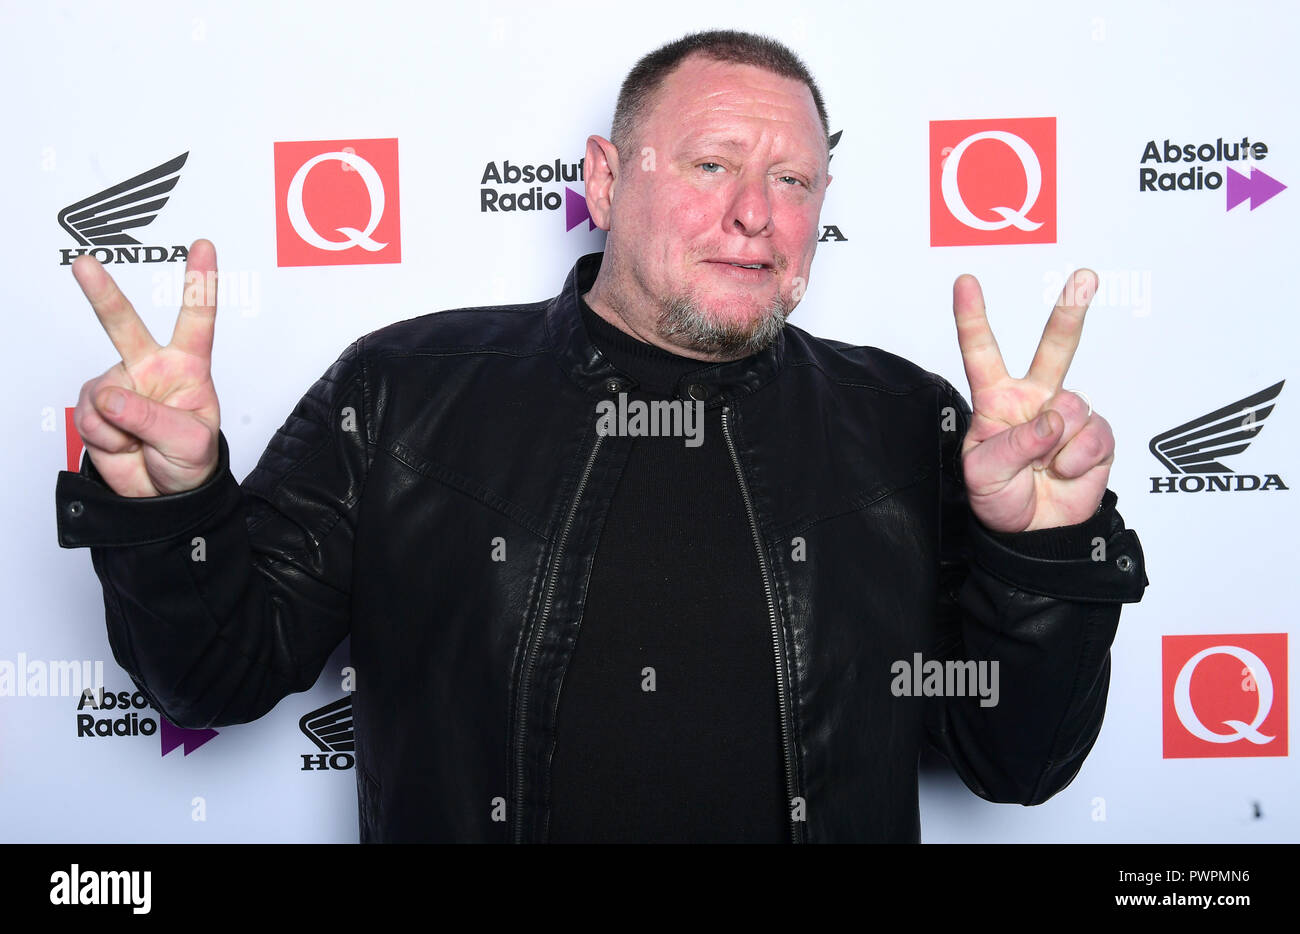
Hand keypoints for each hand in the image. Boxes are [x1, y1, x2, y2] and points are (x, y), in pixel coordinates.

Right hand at [71, 239, 221, 497]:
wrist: (164, 496)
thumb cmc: (191, 461)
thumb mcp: (189, 441)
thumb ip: (151, 416)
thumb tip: (109, 395)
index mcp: (188, 367)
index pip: (197, 319)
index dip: (200, 283)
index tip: (204, 247)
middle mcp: (151, 368)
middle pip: (124, 325)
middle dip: (101, 294)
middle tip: (84, 265)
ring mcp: (121, 385)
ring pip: (103, 390)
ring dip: (118, 422)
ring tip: (140, 440)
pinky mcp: (96, 406)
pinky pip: (88, 414)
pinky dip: (102, 434)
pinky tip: (121, 442)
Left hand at [952, 269, 1114, 532]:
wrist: (1033, 534)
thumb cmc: (998, 498)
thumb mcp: (984, 474)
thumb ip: (1013, 444)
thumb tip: (1053, 420)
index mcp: (996, 400)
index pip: (981, 352)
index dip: (972, 317)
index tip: (966, 282)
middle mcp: (1034, 400)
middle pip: (1054, 349)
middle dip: (1070, 312)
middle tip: (1085, 278)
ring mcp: (1068, 416)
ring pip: (1073, 406)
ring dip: (1058, 443)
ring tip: (1045, 466)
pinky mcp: (1097, 437)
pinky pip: (1095, 435)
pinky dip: (1079, 459)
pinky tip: (1065, 472)